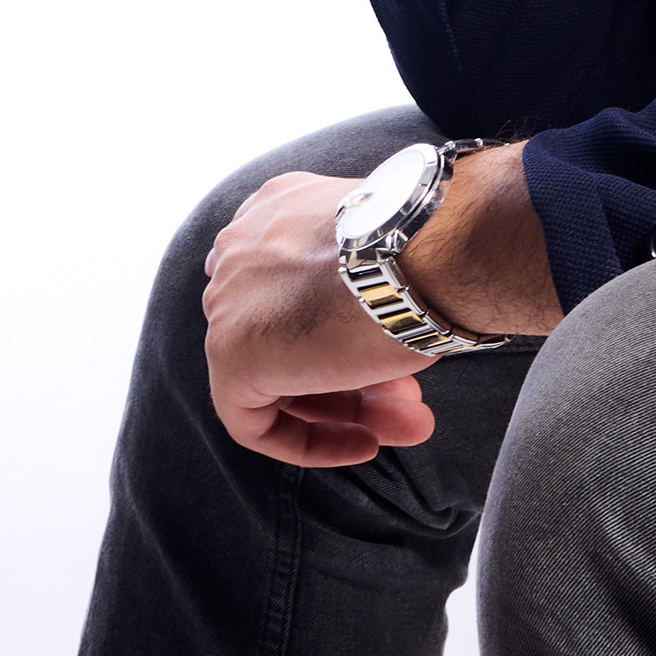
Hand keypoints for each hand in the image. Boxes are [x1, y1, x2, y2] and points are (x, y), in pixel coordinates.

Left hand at [200, 172, 440, 468]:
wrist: (421, 251)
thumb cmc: (426, 245)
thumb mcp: (395, 247)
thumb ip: (368, 274)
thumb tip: (386, 315)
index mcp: (277, 211)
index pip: (294, 285)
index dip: (347, 330)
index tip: (393, 353)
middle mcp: (242, 249)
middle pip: (289, 332)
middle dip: (357, 373)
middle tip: (410, 395)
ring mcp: (229, 302)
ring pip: (280, 376)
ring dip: (351, 408)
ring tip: (412, 425)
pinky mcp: (231, 354)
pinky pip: (254, 418)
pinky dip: (309, 442)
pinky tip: (366, 443)